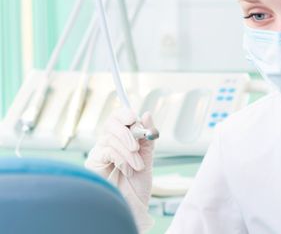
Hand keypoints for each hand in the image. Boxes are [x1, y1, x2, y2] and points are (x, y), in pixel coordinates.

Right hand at [85, 108, 155, 232]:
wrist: (133, 206)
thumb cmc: (138, 184)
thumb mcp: (147, 156)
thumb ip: (147, 136)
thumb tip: (146, 114)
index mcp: (122, 139)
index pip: (119, 118)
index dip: (125, 113)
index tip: (134, 118)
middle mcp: (108, 143)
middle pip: (111, 123)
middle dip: (127, 132)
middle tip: (137, 146)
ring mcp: (100, 152)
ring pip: (110, 138)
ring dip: (128, 151)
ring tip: (137, 166)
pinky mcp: (93, 163)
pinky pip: (106, 150)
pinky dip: (120, 158)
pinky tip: (127, 170)